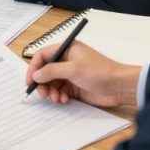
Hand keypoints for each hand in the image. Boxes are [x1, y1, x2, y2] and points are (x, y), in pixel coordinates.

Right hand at [25, 41, 140, 107]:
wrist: (120, 87)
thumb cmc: (100, 71)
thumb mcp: (73, 69)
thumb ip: (52, 71)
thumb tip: (36, 75)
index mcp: (67, 50)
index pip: (43, 55)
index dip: (34, 67)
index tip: (30, 80)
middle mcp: (67, 61)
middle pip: (46, 71)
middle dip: (42, 83)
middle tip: (42, 93)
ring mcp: (71, 74)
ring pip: (52, 83)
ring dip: (51, 91)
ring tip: (56, 98)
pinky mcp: (75, 87)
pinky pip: (60, 91)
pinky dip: (59, 96)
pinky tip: (64, 100)